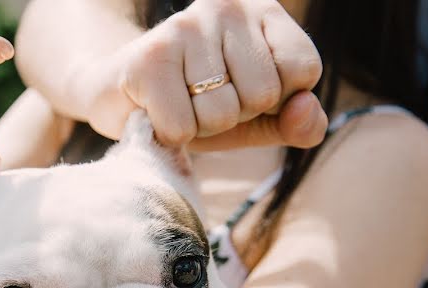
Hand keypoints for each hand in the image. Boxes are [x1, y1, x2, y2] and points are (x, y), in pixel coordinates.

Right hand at [74, 0, 326, 149]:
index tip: (242, 90)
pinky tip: (155, 111)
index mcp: (262, 10)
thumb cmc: (194, 104)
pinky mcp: (148, 59)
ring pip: (222, 115)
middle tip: (203, 100)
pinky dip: (170, 136)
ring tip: (179, 104)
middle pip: (263, 95)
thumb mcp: (255, 118)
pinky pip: (182, 127)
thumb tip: (309, 110)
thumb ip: (294, 122)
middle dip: (234, 115)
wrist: (118, 96)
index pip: (303, 69)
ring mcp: (184, 28)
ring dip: (199, 127)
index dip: (275, 100)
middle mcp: (226, 6)